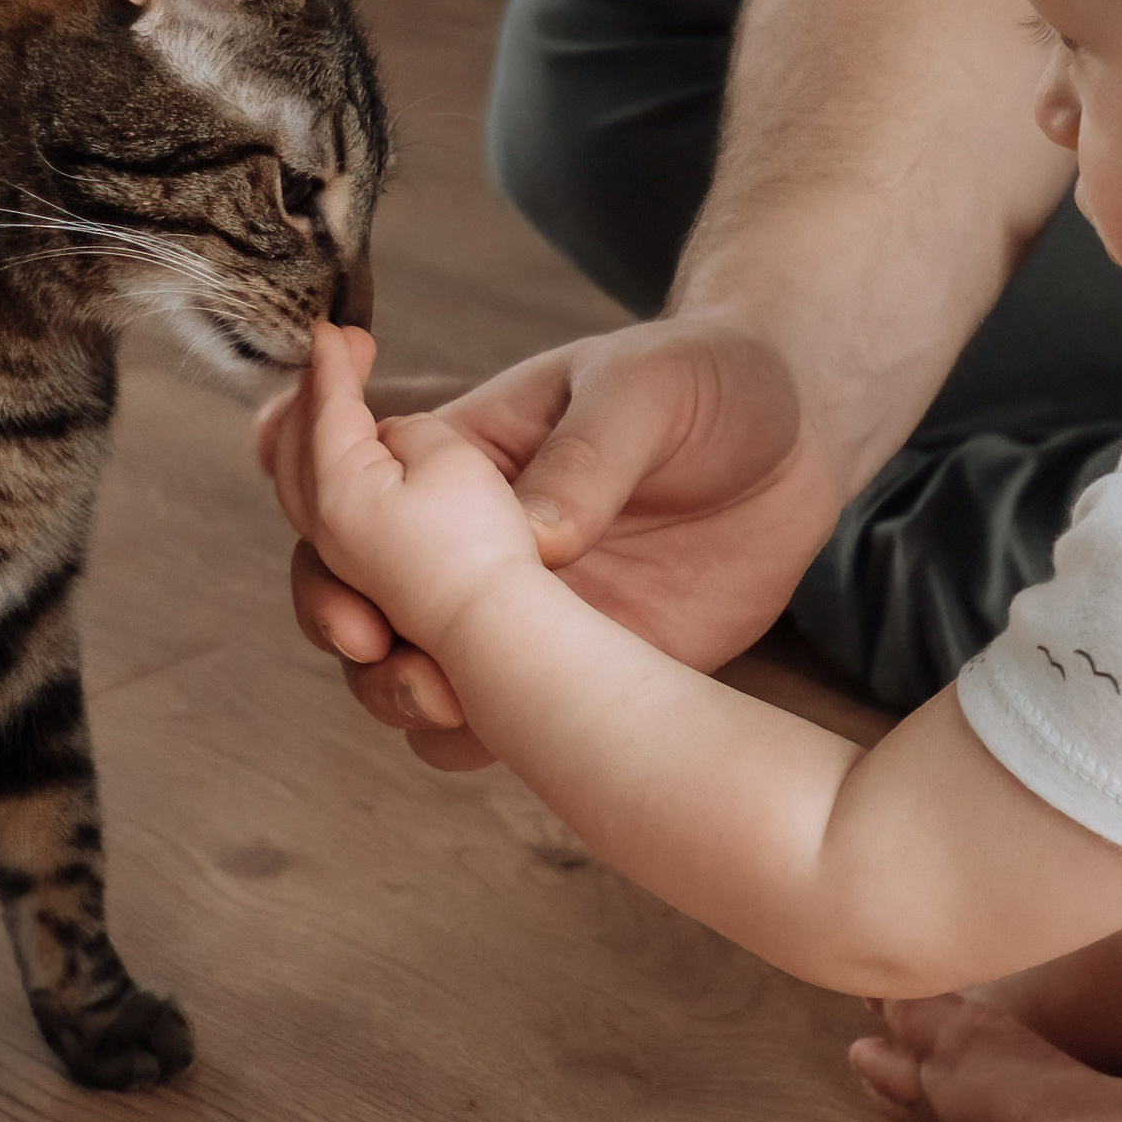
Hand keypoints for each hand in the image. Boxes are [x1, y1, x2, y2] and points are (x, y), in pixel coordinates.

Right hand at [259, 315, 847, 769]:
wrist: (801, 441)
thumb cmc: (710, 380)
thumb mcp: (648, 387)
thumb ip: (588, 455)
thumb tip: (537, 537)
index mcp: (464, 456)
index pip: (348, 488)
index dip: (320, 529)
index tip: (345, 572)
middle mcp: (470, 540)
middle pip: (352, 591)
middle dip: (340, 622)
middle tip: (377, 643)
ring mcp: (520, 612)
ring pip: (409, 670)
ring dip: (397, 694)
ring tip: (441, 700)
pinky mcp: (577, 672)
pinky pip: (499, 724)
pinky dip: (476, 740)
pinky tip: (504, 740)